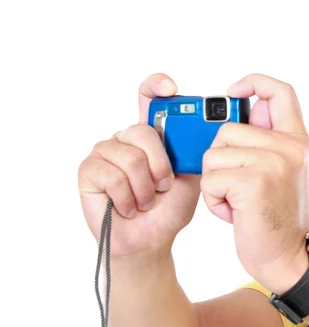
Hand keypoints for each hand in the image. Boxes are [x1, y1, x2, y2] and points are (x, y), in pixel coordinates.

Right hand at [78, 73, 200, 257]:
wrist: (150, 240)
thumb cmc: (169, 209)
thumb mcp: (191, 178)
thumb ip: (192, 152)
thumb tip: (202, 131)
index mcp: (152, 136)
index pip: (149, 99)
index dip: (156, 86)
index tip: (170, 88)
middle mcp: (126, 139)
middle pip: (142, 131)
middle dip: (160, 165)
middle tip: (163, 186)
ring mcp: (105, 153)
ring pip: (130, 157)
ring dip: (144, 188)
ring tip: (144, 201)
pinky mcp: (89, 171)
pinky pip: (111, 176)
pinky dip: (127, 198)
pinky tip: (127, 207)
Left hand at [201, 74, 308, 293]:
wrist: (290, 257)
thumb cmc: (277, 217)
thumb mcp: (282, 172)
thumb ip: (266, 142)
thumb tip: (240, 112)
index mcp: (298, 140)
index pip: (280, 91)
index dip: (254, 82)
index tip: (233, 91)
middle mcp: (290, 146)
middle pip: (227, 129)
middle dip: (220, 159)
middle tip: (237, 185)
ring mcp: (273, 162)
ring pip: (214, 155)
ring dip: (216, 182)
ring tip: (238, 201)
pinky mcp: (254, 181)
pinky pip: (211, 179)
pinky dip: (214, 200)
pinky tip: (234, 213)